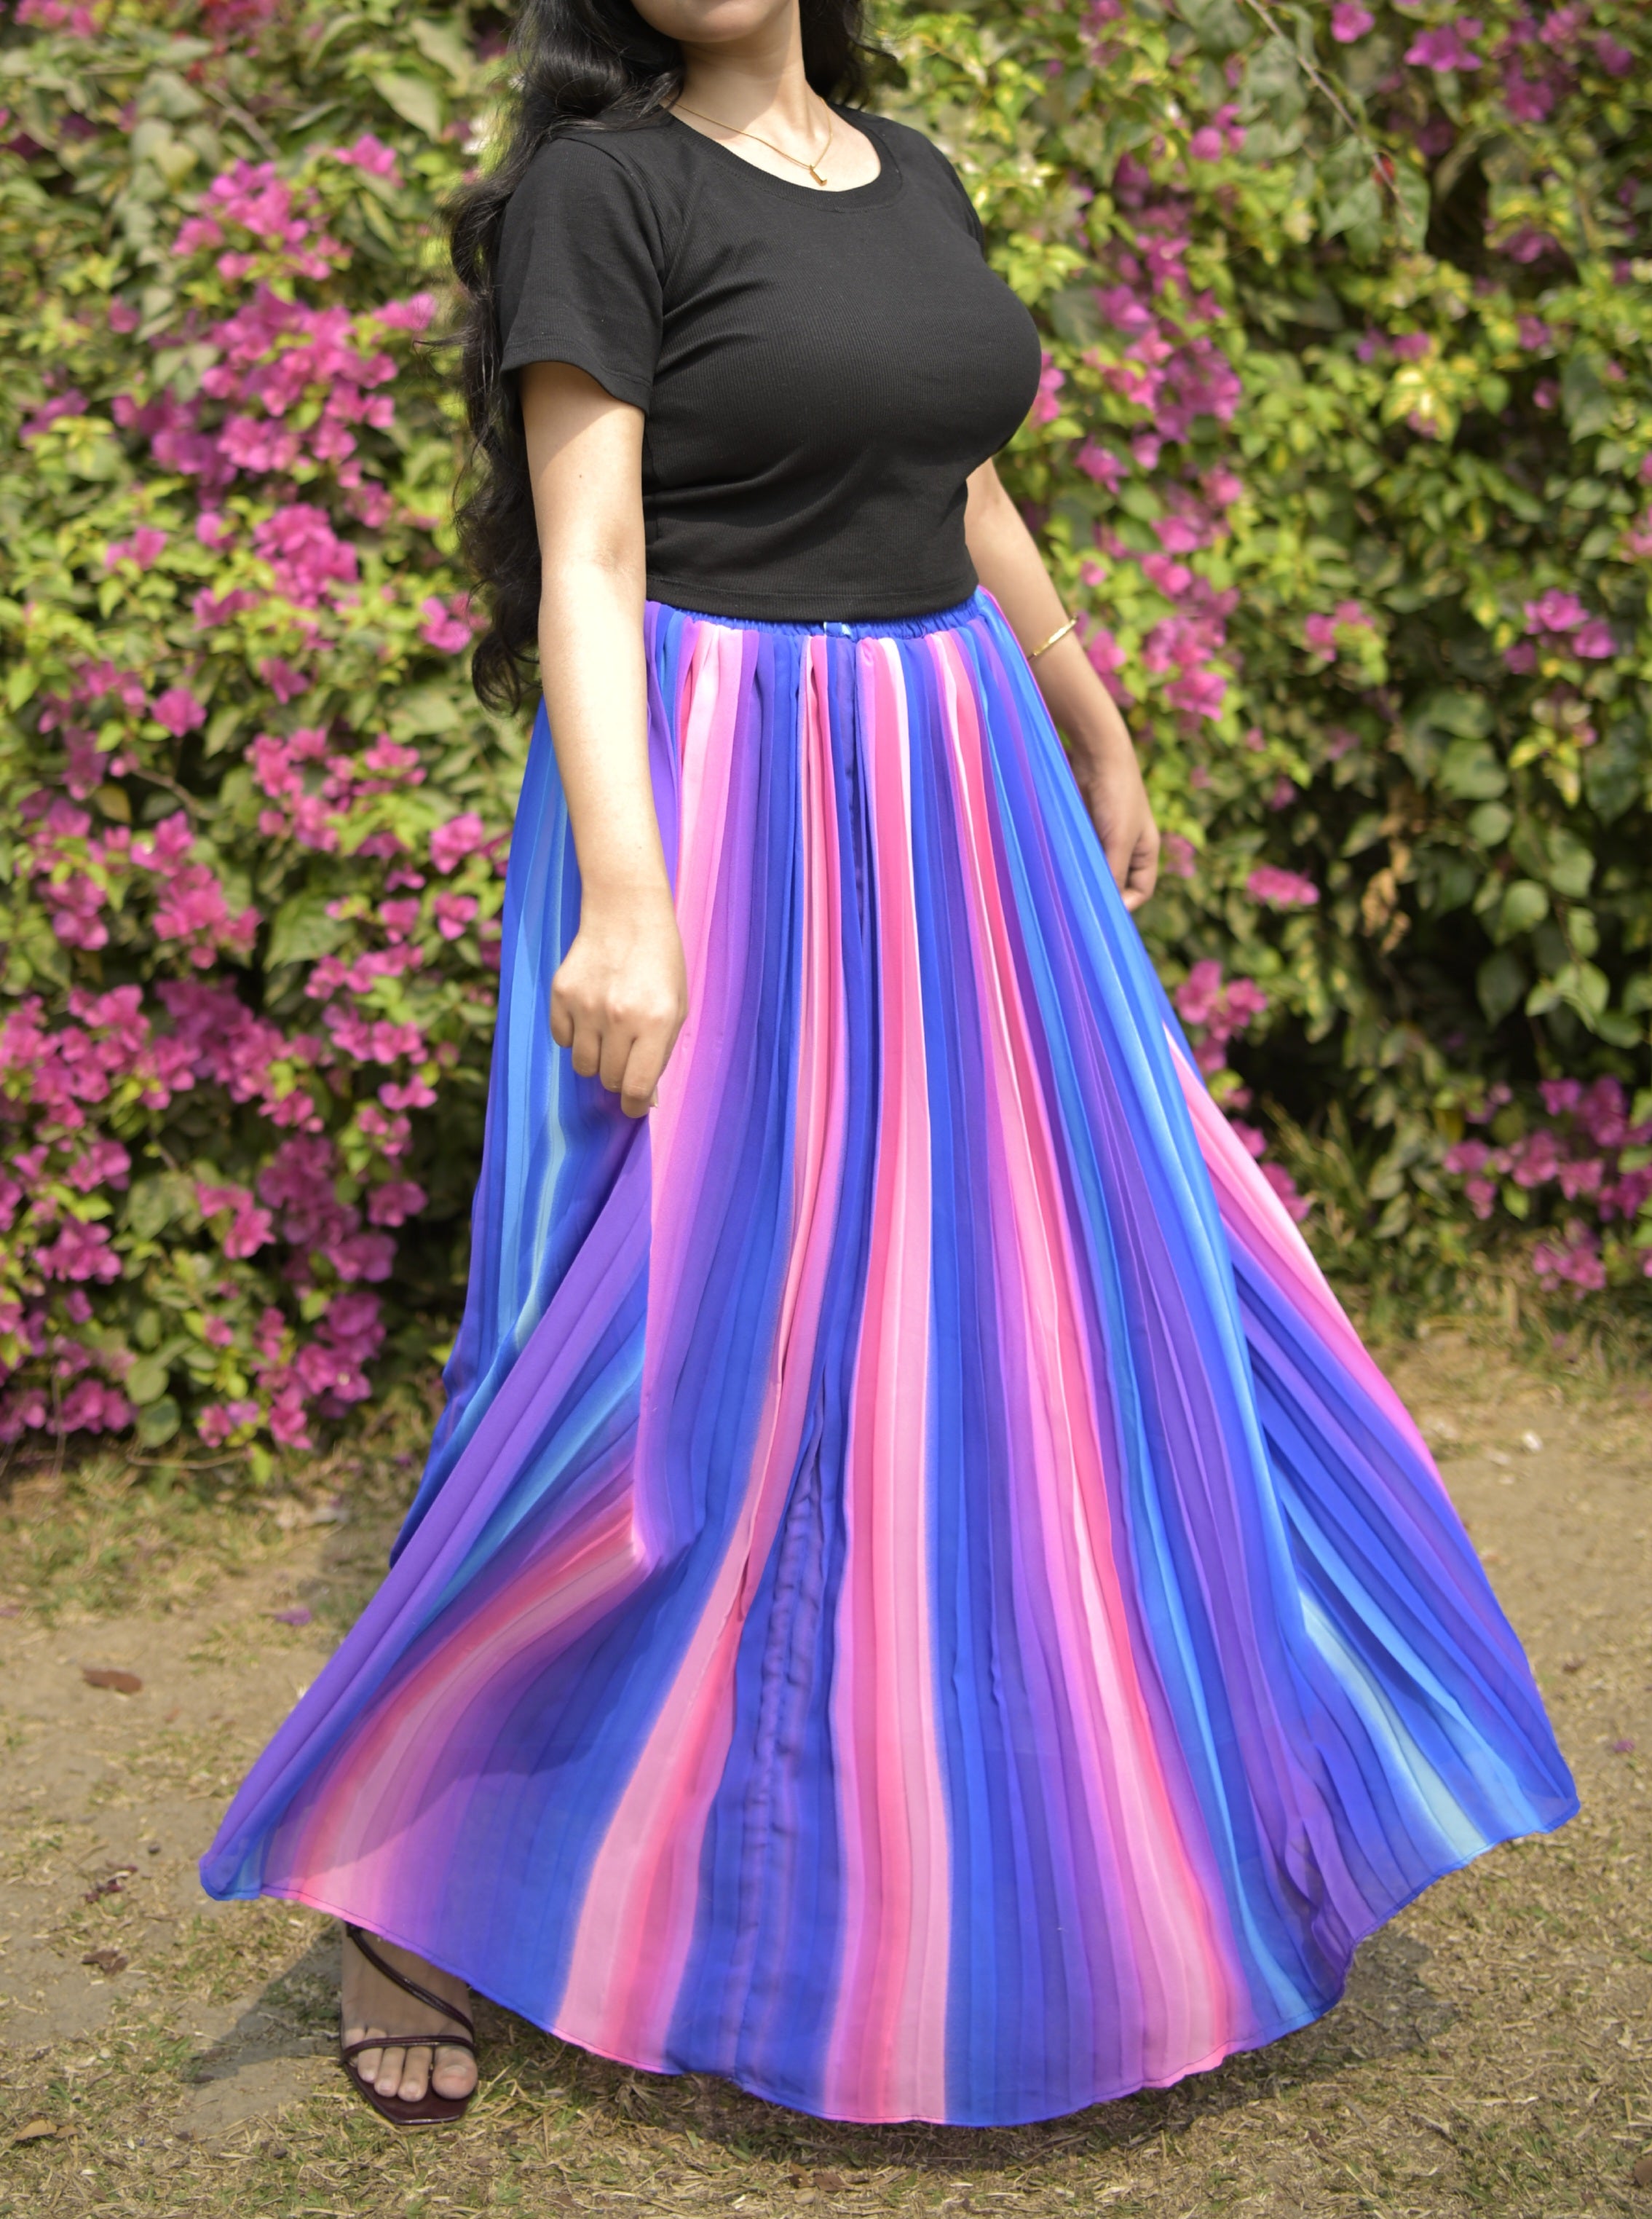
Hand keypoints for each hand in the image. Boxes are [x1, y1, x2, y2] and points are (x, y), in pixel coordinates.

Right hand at [549, 882, 687, 1117]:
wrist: (625, 912)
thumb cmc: (660, 962)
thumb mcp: (676, 1008)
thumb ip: (661, 1054)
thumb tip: (647, 1100)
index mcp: (656, 1022)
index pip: (637, 1088)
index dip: (635, 1106)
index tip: (635, 1105)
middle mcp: (619, 1017)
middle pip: (607, 1079)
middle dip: (618, 1076)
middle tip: (627, 1054)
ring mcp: (586, 1005)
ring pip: (582, 1065)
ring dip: (596, 1058)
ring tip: (609, 1031)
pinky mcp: (560, 994)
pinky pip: (562, 1039)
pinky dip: (575, 1035)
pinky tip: (590, 1010)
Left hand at [1069, 733, 1159, 912]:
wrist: (1097, 753)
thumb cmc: (1117, 795)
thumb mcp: (1119, 840)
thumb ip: (1114, 873)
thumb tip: (1104, 908)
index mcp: (1145, 851)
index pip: (1140, 891)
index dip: (1125, 906)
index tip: (1101, 915)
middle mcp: (1126, 847)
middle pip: (1115, 883)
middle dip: (1099, 894)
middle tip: (1077, 910)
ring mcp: (1102, 837)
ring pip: (1092, 869)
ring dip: (1080, 879)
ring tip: (1062, 891)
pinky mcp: (1081, 827)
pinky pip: (1075, 853)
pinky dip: (1067, 862)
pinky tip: (1054, 870)